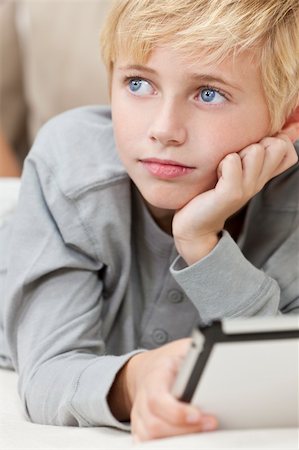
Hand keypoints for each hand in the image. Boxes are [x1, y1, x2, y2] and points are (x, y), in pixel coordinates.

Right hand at [108, 339, 216, 441]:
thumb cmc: (169, 360)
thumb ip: (196, 352)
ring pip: (150, 437)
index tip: (198, 415)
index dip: (176, 412)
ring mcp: (140, 415)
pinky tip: (185, 440)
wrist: (148, 369)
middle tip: (210, 423)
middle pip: (155, 424)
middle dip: (185, 429)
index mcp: (154, 377)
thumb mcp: (183, 349)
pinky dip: (166, 444)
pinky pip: (147, 442)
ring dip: (179, 439)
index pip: (157, 399)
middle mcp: (143, 398)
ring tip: (202, 431)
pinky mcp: (141, 429)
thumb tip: (216, 356)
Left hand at [173, 133, 297, 264]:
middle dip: (255, 143)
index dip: (272, 140)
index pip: (286, 148)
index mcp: (261, 175)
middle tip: (234, 160)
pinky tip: (216, 176)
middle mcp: (259, 182)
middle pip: (277, 145)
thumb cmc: (210, 193)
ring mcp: (247, 189)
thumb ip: (246, 156)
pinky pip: (232, 161)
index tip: (247, 153)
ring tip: (223, 169)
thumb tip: (258, 135)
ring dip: (237, 153)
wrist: (195, 225)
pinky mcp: (231, 193)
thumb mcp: (234, 172)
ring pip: (256, 150)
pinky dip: (222, 164)